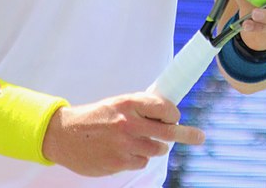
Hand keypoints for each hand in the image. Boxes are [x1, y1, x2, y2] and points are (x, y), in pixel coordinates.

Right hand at [42, 92, 204, 175]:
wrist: (65, 135)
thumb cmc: (94, 117)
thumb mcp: (116, 104)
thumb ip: (138, 108)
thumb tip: (165, 115)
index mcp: (128, 103)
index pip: (164, 107)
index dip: (173, 113)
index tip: (175, 116)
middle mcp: (129, 122)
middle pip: (169, 132)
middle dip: (187, 134)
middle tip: (200, 136)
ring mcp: (125, 144)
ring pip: (157, 150)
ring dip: (155, 147)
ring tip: (140, 141)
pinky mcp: (119, 162)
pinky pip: (141, 162)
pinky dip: (138, 158)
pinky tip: (123, 151)